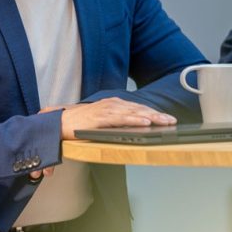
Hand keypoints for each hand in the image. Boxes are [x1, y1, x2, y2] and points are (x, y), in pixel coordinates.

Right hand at [59, 98, 175, 138]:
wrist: (59, 122)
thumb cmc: (80, 122)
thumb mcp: (102, 119)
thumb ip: (116, 121)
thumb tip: (133, 126)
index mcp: (114, 104)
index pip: (138, 108)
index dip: (154, 113)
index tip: (167, 118)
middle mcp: (113, 104)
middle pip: (140, 109)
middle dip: (157, 115)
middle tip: (172, 121)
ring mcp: (107, 110)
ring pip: (134, 113)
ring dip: (151, 117)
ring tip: (164, 122)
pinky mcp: (101, 117)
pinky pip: (122, 119)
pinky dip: (135, 120)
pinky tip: (146, 123)